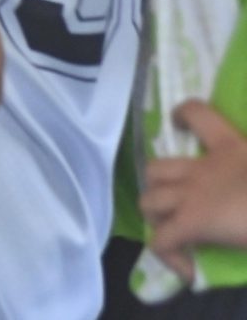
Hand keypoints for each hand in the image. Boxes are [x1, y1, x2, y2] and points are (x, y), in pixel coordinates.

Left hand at [143, 101, 246, 280]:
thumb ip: (246, 168)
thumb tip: (240, 188)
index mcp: (234, 148)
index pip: (199, 114)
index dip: (183, 116)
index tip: (178, 124)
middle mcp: (205, 168)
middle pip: (155, 168)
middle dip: (157, 188)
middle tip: (176, 203)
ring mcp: (194, 195)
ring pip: (148, 201)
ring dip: (156, 219)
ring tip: (174, 232)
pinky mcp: (193, 223)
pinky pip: (162, 242)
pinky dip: (168, 257)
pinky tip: (188, 271)